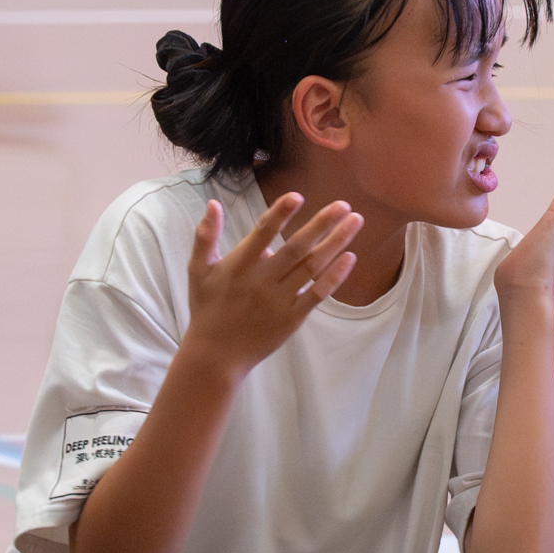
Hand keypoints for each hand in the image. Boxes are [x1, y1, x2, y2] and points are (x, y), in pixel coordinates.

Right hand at [182, 193, 363, 374]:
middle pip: (297, 248)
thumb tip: (213, 203)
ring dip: (336, 243)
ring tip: (355, 222)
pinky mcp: (292, 318)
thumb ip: (205, 236)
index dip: (280, 214)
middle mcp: (262, 280)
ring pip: (312, 268)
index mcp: (239, 265)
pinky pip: (317, 294)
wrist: (215, 356)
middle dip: (322, 224)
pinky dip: (334, 277)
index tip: (297, 196)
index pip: (263, 233)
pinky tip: (350, 258)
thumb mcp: (198, 271)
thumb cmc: (207, 309)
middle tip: (344, 205)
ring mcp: (279, 300)